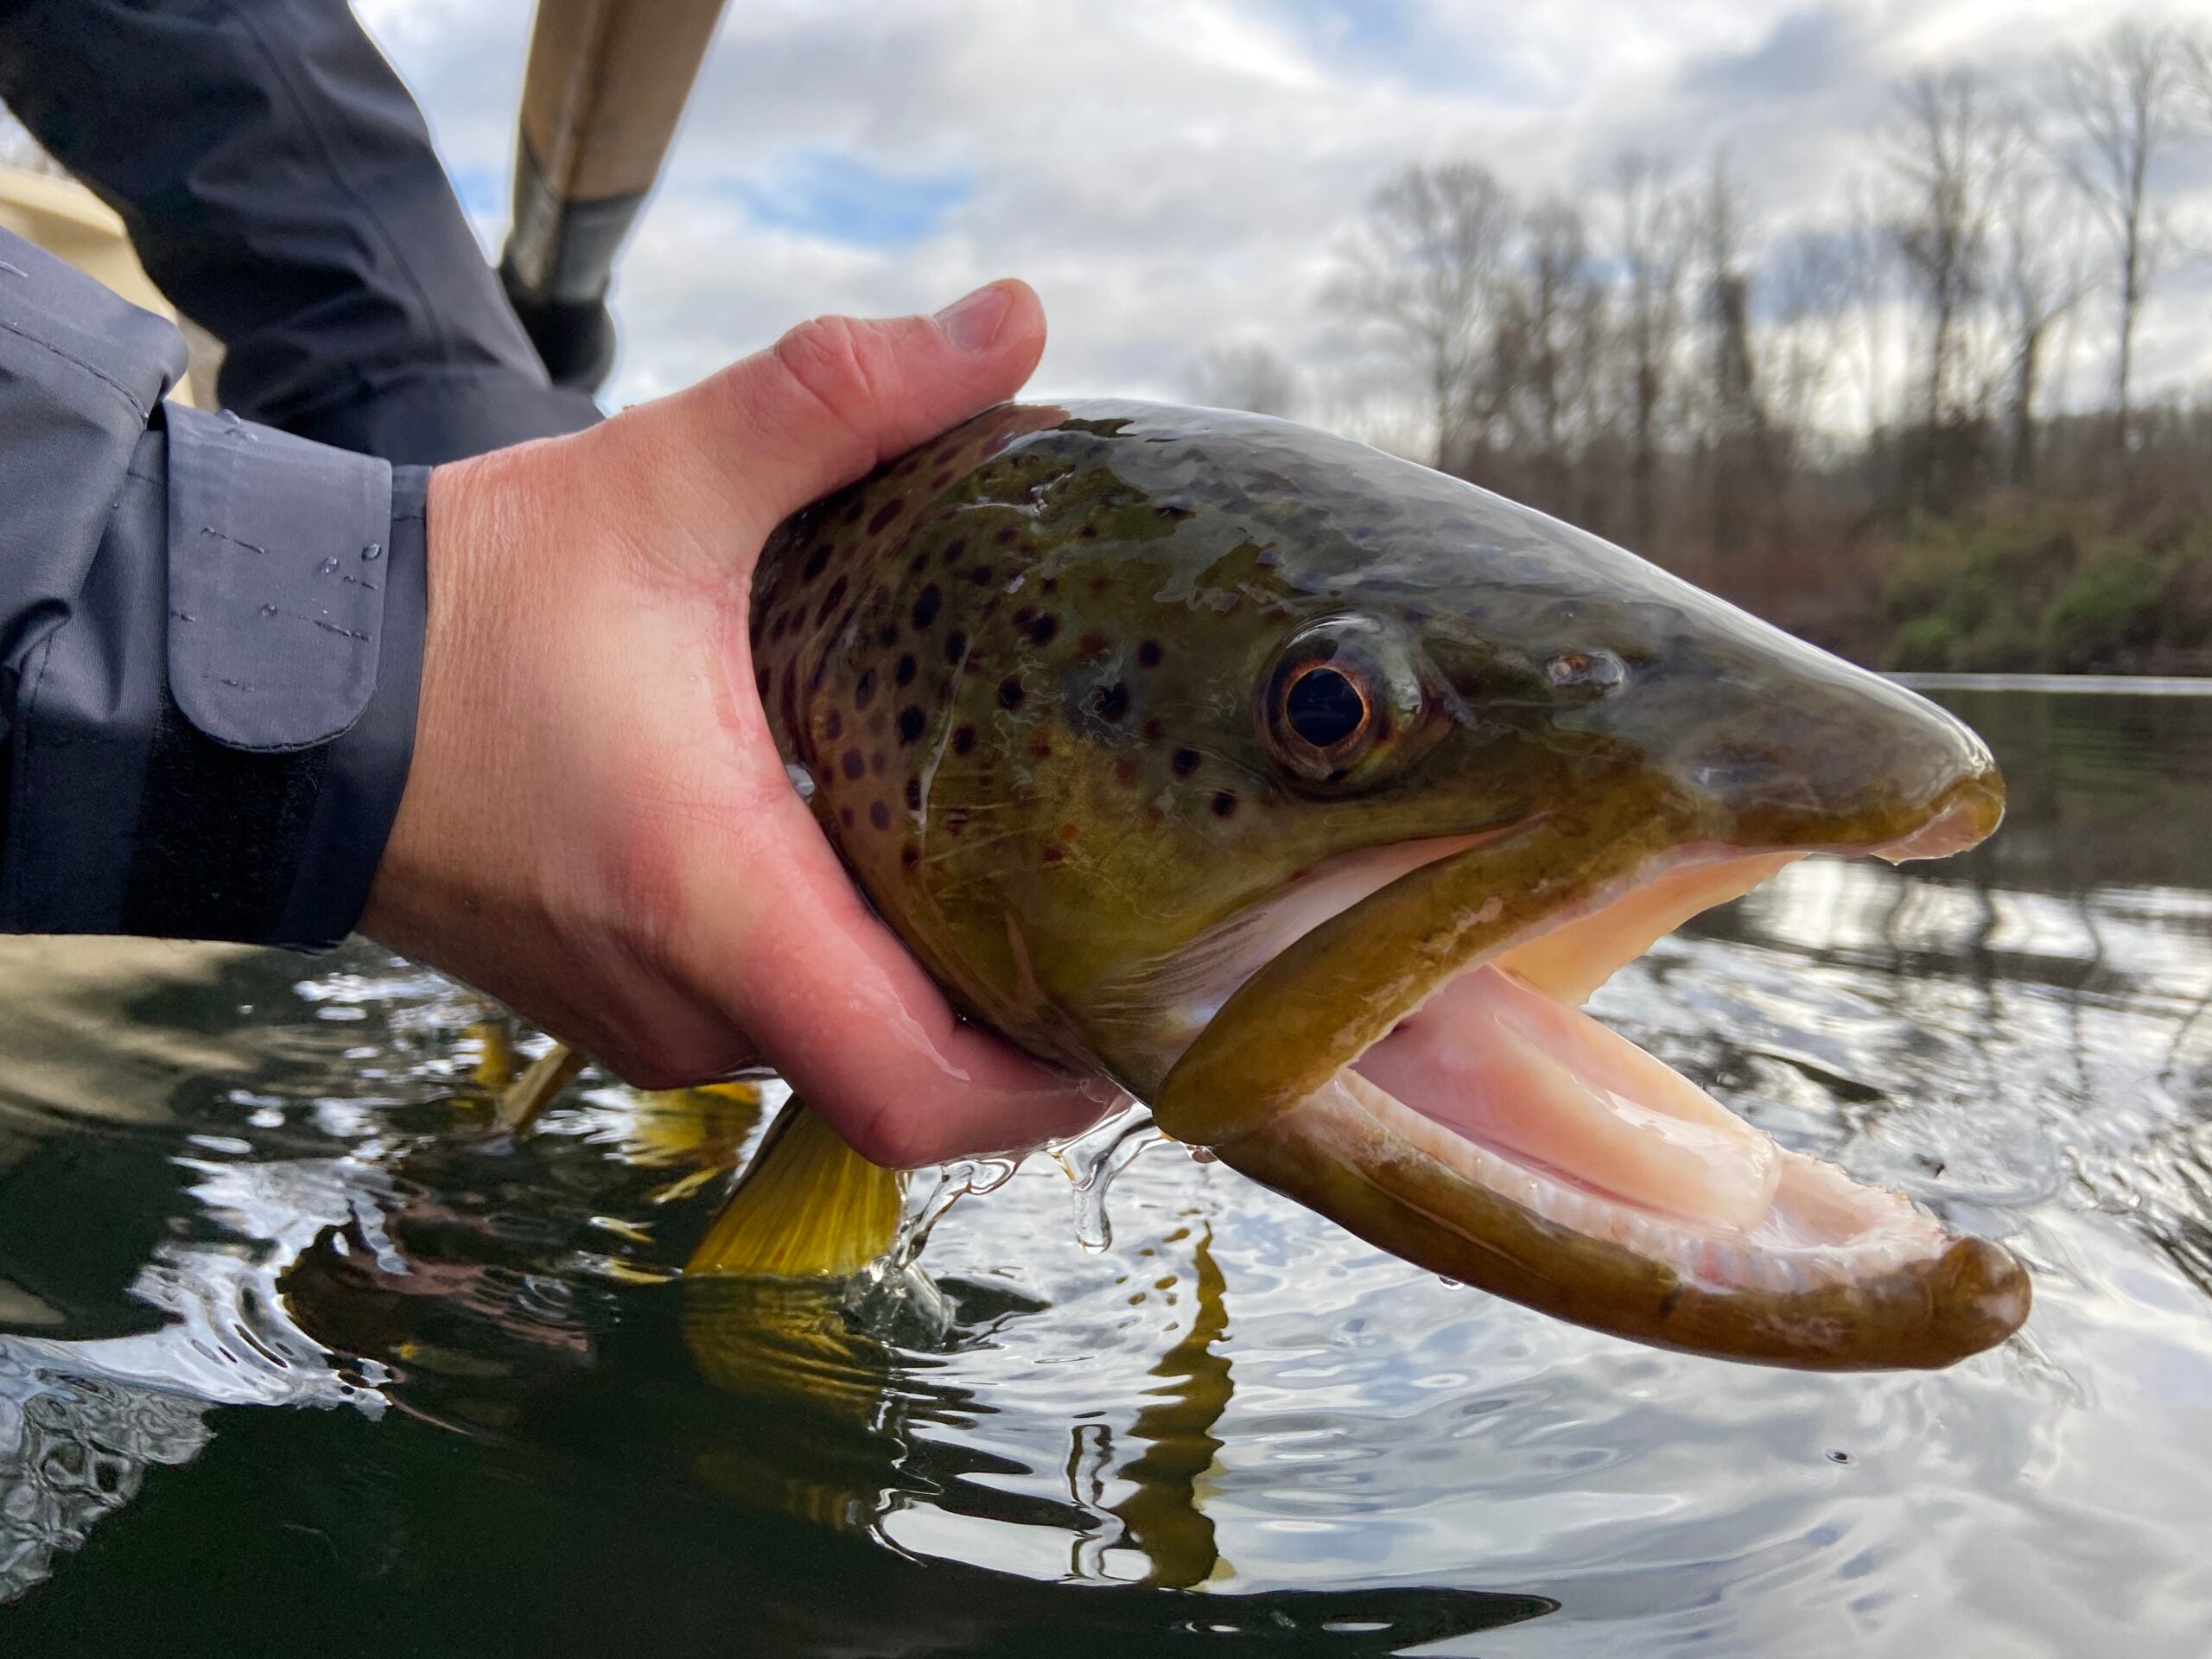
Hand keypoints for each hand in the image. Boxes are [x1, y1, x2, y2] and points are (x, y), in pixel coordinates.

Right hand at [361, 281, 1119, 1163]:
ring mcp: (646, 1021)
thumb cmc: (460, 605)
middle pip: (906, 1086)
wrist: (273, 691)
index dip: (1046, 1089)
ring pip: (837, 1060)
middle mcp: (690, 1002)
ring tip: (1024, 896)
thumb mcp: (660, 483)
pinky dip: (848, 982)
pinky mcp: (614, 1007)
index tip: (1133, 1018)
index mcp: (720, 901)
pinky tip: (892, 882)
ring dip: (933, 1002)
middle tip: (1113, 934)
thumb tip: (1011, 316)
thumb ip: (841, 396)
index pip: (918, 1093)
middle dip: (1020, 1035)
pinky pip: (771, 1030)